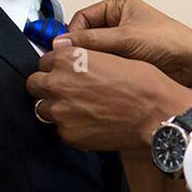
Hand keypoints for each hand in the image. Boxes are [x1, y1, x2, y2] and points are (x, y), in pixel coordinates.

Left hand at [26, 46, 191, 150]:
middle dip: (48, 87)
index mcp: (68, 59)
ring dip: (56, 108)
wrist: (157, 113)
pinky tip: (91, 124)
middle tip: (68, 93)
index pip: (44, 61)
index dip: (56, 68)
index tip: (65, 74)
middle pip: (35, 84)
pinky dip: (71, 127)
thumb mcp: (111, 57)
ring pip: (42, 108)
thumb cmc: (143, 83)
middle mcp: (58, 83)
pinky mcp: (68, 134)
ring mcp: (60, 111)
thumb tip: (70, 65)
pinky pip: (60, 129)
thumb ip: (83, 60)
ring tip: (80, 110)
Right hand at [55, 0, 191, 78]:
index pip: (82, 17)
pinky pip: (107, 63)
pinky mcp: (129, 58)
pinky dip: (103, 70)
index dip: (72, 34)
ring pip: (96, 52)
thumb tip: (60, 44)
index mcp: (118, 6)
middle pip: (87, 35)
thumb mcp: (124, 38)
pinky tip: (102, 79)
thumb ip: (90, 41)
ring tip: (92, 72)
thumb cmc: (168, 42)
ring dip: (94, 61)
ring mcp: (124, 40)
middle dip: (83, 50)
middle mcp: (119, 21)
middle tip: (74, 64)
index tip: (65, 52)